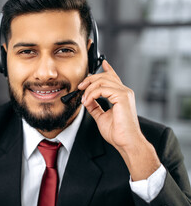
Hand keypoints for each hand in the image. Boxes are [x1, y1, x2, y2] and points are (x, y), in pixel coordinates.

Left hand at [78, 60, 159, 179]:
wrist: (126, 142)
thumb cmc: (118, 133)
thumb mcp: (101, 116)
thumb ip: (94, 106)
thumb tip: (86, 100)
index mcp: (121, 95)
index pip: (114, 78)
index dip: (108, 69)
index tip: (102, 63)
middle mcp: (124, 92)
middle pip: (105, 76)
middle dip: (90, 79)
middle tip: (80, 87)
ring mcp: (124, 93)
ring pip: (102, 81)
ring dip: (88, 89)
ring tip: (83, 99)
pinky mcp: (122, 97)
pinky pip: (102, 89)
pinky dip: (91, 94)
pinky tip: (87, 101)